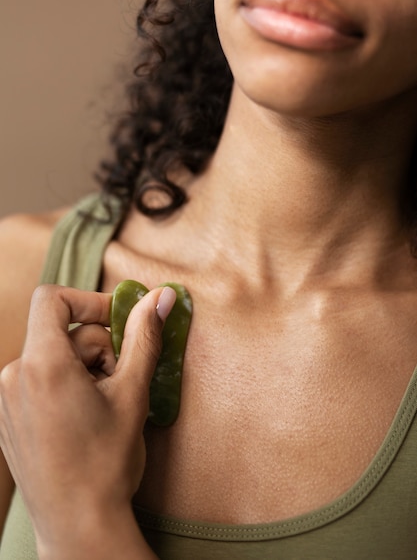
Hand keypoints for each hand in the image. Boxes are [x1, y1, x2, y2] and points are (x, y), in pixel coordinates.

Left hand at [0, 284, 175, 556]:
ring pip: (51, 356)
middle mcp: (14, 377)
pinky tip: (84, 414)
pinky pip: (37, 379)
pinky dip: (64, 383)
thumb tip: (160, 297)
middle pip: (60, 332)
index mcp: (42, 365)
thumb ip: (144, 337)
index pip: (53, 299)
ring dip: (84, 367)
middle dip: (97, 346)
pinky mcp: (7, 417)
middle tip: (121, 377)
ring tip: (105, 402)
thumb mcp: (132, 393)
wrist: (77, 525)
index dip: (89, 301)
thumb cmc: (105, 463)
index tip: (116, 322)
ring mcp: (5, 399)